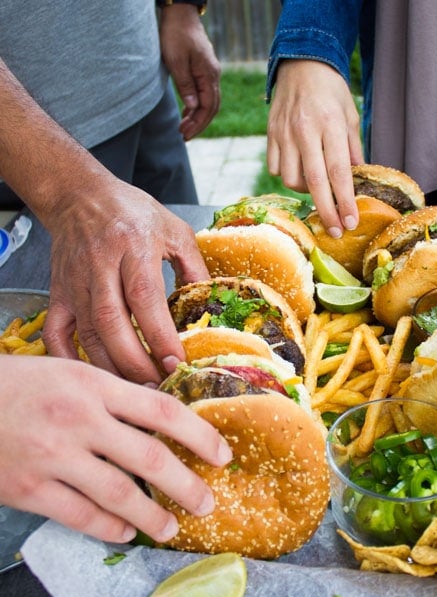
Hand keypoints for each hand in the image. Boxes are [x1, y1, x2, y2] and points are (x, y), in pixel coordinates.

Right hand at [0, 356, 231, 543]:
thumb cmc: (20, 383)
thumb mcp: (72, 372)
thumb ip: (114, 394)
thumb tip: (160, 417)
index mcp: (95, 385)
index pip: (163, 411)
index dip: (200, 435)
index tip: (221, 455)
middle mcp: (80, 420)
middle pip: (150, 458)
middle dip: (187, 485)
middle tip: (207, 503)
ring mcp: (52, 456)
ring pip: (118, 495)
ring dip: (152, 516)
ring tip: (171, 527)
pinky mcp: (26, 487)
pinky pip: (79, 515)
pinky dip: (107, 528)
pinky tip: (124, 532)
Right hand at [41, 173, 209, 384]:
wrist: (80, 195)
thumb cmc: (131, 211)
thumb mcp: (174, 230)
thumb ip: (195, 267)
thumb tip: (211, 307)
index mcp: (134, 245)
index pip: (146, 298)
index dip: (160, 335)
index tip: (175, 363)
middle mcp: (101, 266)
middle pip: (114, 322)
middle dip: (135, 362)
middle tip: (158, 387)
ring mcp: (75, 282)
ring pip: (88, 333)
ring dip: (111, 366)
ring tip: (135, 390)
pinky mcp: (57, 292)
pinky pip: (55, 331)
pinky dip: (68, 358)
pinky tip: (91, 377)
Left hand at [159, 4, 220, 139]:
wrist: (180, 14)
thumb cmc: (175, 34)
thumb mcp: (176, 61)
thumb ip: (185, 85)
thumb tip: (192, 108)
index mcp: (209, 75)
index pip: (207, 107)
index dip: (197, 123)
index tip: (185, 133)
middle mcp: (213, 76)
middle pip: (211, 108)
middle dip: (198, 124)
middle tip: (184, 136)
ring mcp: (209, 73)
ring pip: (208, 102)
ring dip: (197, 117)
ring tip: (184, 128)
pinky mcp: (203, 70)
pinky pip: (204, 94)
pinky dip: (196, 106)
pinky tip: (187, 113)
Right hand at [267, 60, 363, 235]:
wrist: (301, 64)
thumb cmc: (331, 91)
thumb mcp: (350, 115)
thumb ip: (353, 148)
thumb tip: (356, 179)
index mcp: (330, 124)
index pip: (338, 171)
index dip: (345, 200)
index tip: (351, 221)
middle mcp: (305, 131)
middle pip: (314, 182)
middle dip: (326, 211)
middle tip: (336, 231)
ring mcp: (284, 134)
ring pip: (291, 179)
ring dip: (306, 191)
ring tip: (318, 188)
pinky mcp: (271, 135)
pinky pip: (276, 169)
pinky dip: (288, 176)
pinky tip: (299, 171)